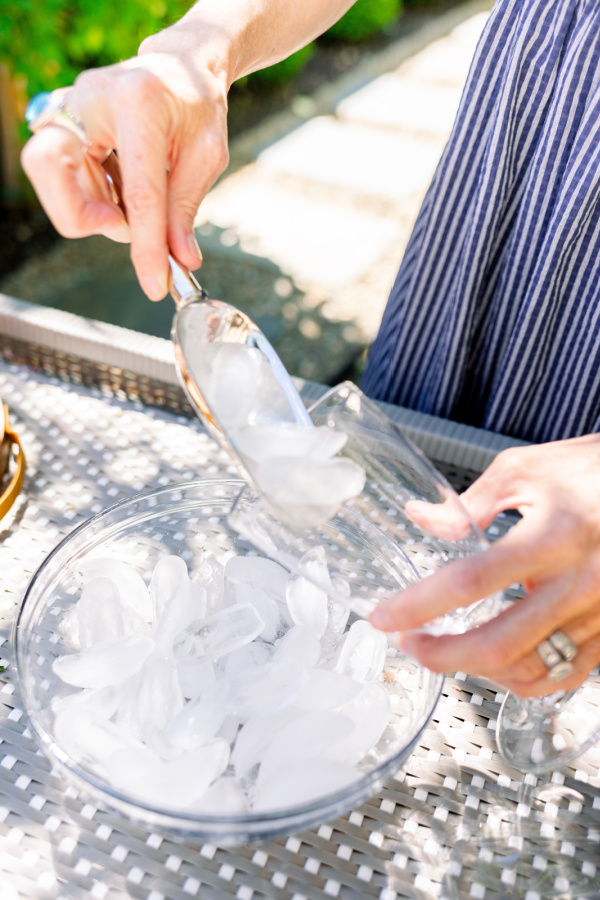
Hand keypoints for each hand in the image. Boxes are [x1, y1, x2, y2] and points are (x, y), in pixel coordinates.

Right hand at [21, 38, 228, 300]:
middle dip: (79, 215)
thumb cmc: (196, 105)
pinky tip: (120, 184)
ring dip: (94, 207)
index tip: (155, 284)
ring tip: (134, 202)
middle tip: (120, 226)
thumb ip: (185, 209)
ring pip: (54, 179)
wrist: (180, 64)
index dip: (146, 246)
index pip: (138, 193)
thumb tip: (180, 261)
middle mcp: (91, 97)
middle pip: (49, 169)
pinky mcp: (62, 121)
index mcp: (139, 103)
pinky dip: (92, 195)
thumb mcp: (206, 156)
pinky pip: (62, 176)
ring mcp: (69, 106)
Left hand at [370, 435, 599, 696]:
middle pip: (499, 644)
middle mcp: (579, 583)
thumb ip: (471, 502)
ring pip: (532, 670)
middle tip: (410, 644)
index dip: (418, 605)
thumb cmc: (594, 471)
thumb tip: (424, 521)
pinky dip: (525, 679)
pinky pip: (566, 676)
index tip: (384, 616)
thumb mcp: (528, 469)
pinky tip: (499, 663)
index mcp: (553, 536)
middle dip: (442, 655)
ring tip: (448, 651)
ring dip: (480, 671)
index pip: (470, 581)